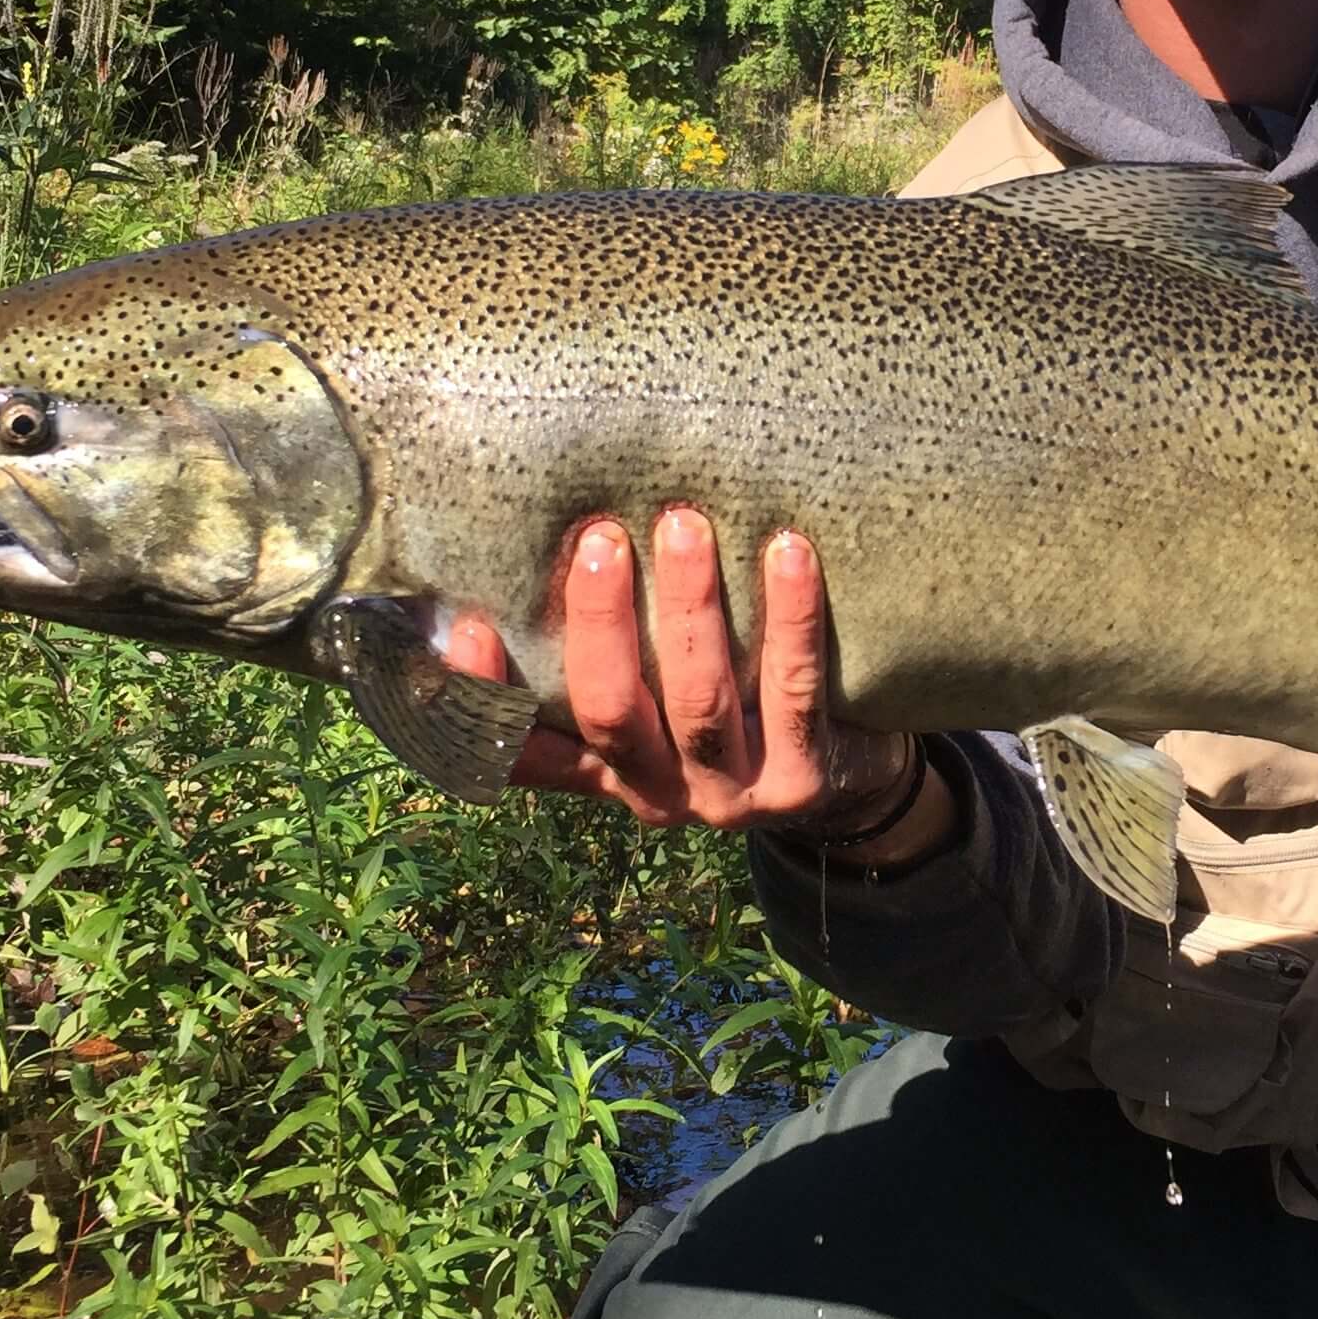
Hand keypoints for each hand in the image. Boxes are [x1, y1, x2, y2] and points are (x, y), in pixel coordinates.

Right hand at [442, 510, 949, 855]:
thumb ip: (609, 644)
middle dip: (601, 623)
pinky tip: (789, 551)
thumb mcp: (658, 691)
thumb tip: (521, 543)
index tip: (468, 620)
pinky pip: (795, 689)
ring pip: (699, 703)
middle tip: (602, 537)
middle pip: (609, 713)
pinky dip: (791, 618)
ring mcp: (731, 793)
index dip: (483, 697)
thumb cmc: (734, 705)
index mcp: (605, 769)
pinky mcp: (803, 779)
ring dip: (690, 609)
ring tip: (685, 525)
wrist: (849, 784)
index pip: (518, 749)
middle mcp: (657, 790)